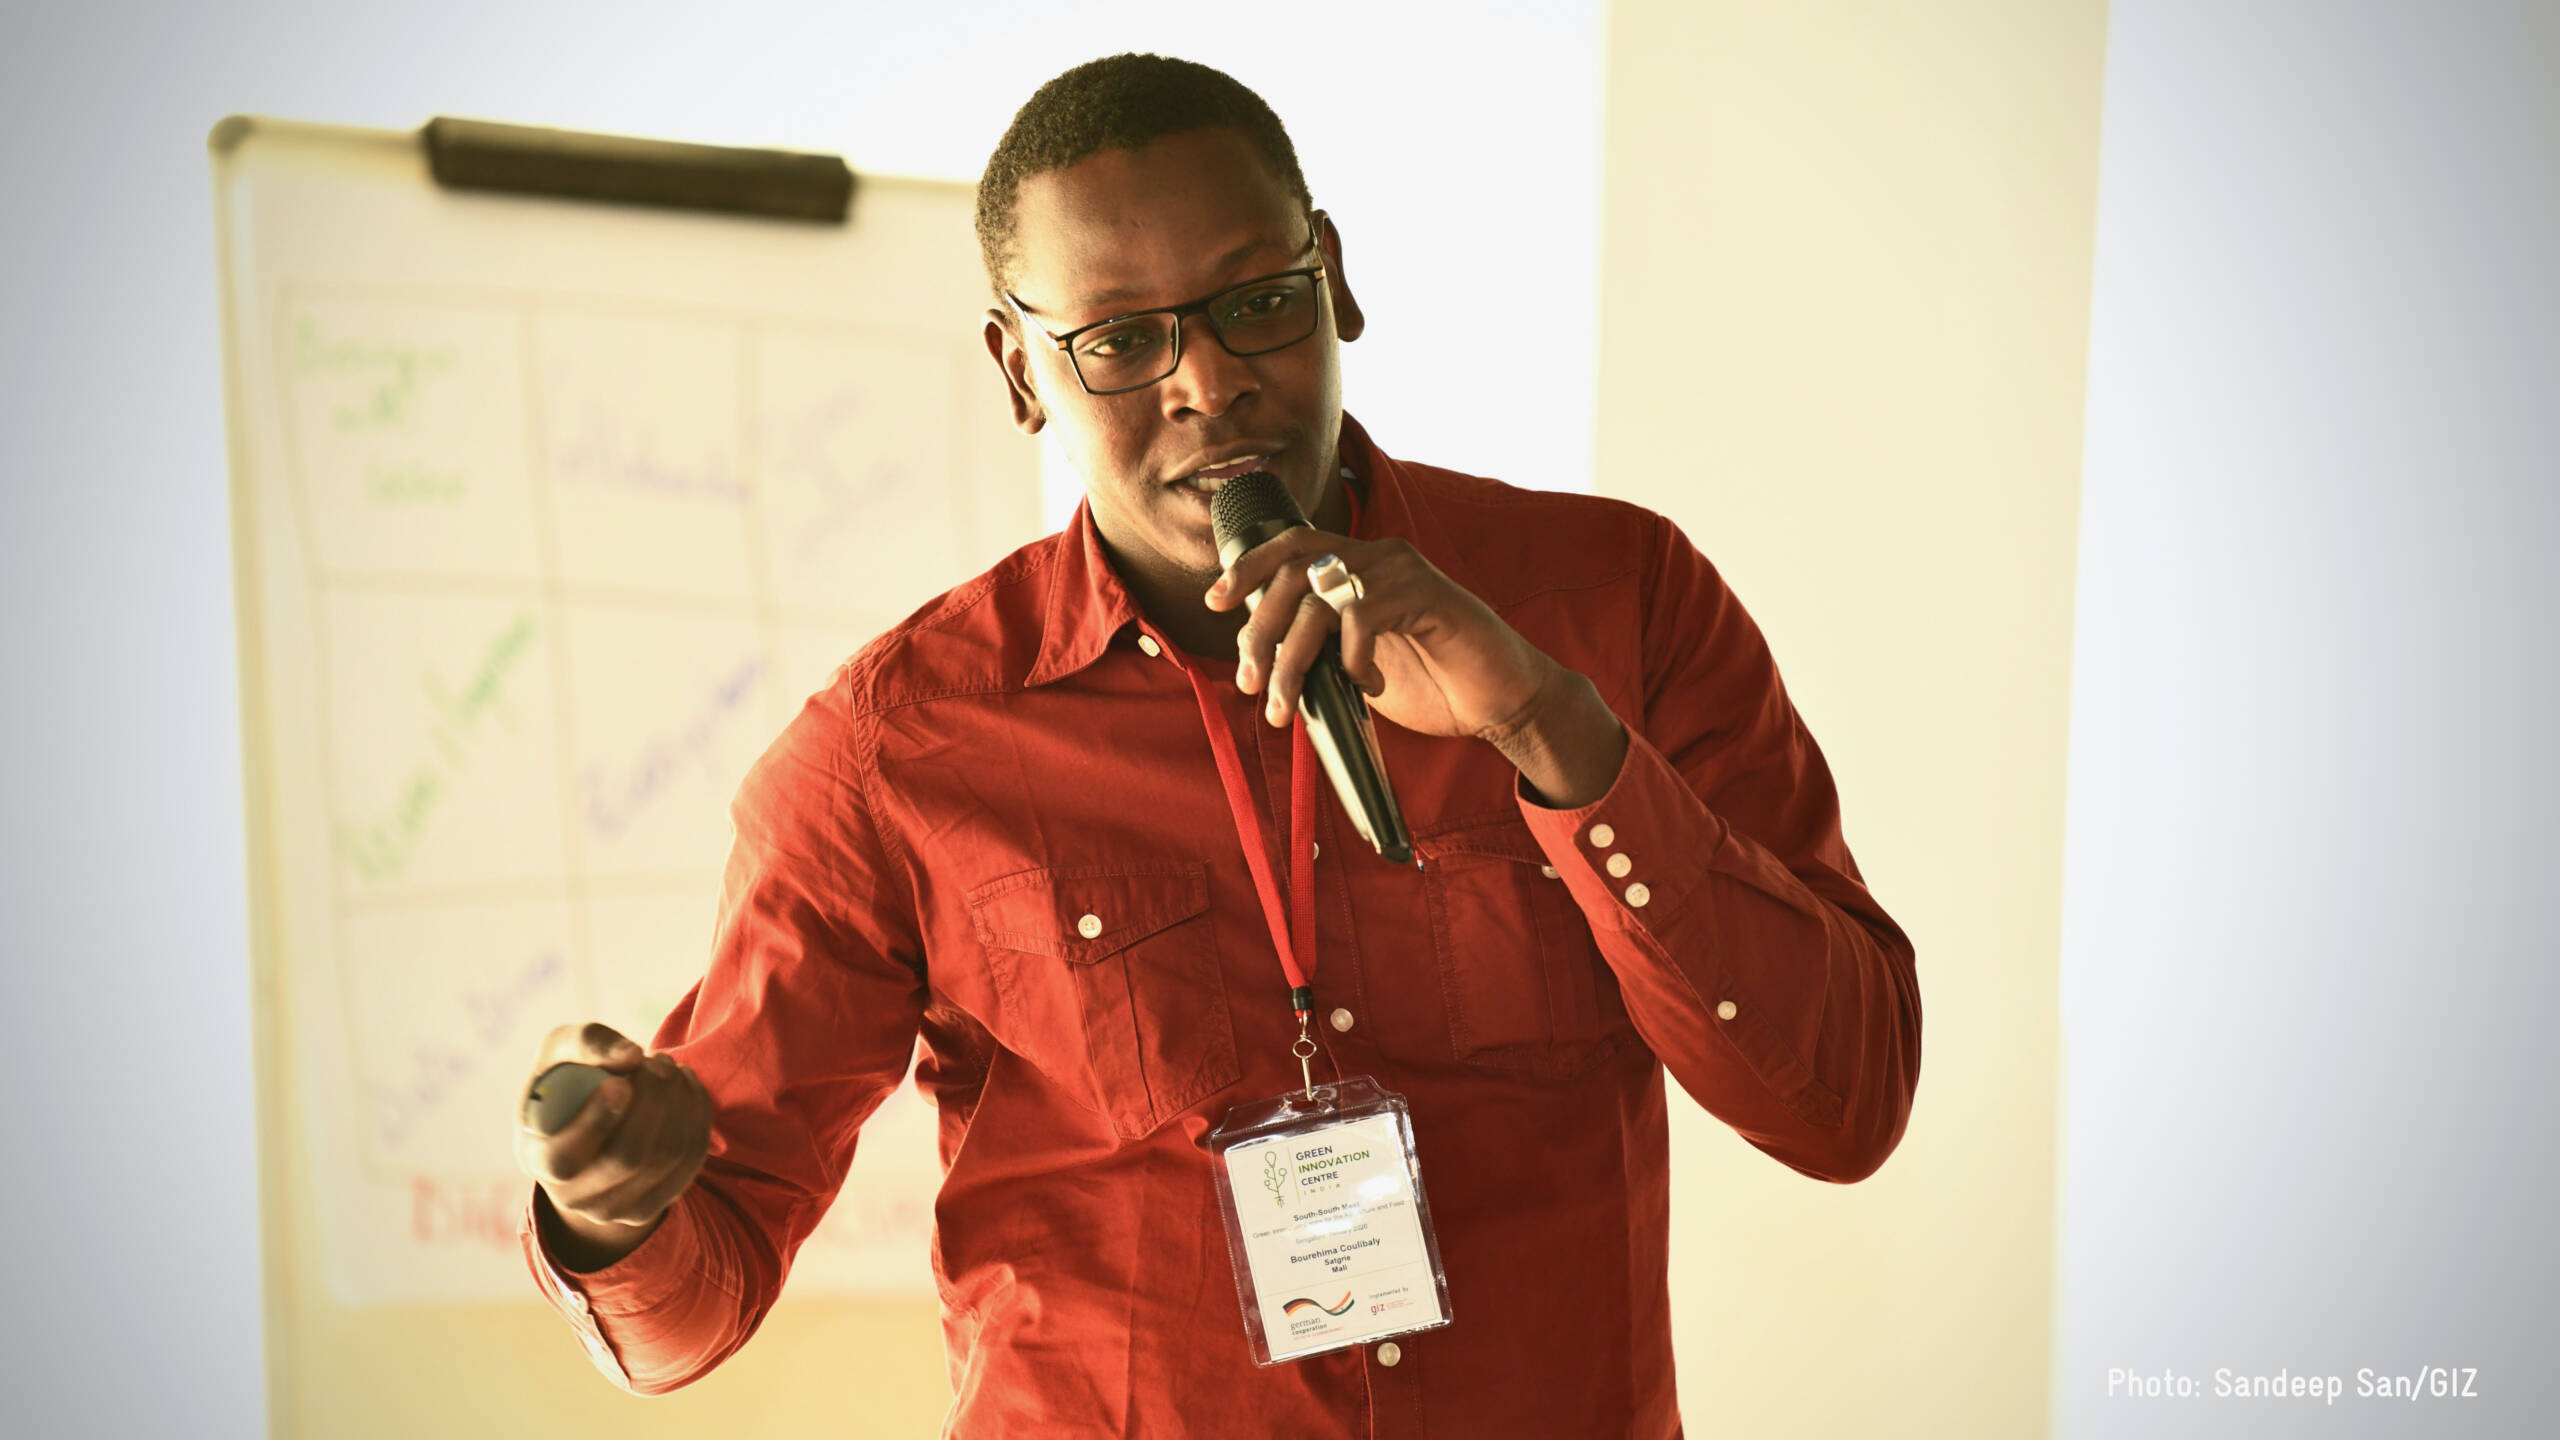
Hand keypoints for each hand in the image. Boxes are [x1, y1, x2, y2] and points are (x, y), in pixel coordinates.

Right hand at [514, 1022, 714, 1268]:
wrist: (585, 1127)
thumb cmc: (566, 1082)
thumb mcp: (559, 1053)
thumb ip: (586, 1043)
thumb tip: (631, 1057)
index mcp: (539, 1159)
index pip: (564, 1160)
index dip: (596, 1122)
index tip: (621, 1083)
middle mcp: (574, 1197)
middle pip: (628, 1157)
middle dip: (652, 1099)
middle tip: (654, 1060)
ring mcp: (616, 1209)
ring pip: (668, 1156)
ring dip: (679, 1100)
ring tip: (668, 1067)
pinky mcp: (653, 1205)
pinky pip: (692, 1159)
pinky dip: (697, 1115)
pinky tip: (685, 1086)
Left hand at [1206, 528, 1629, 806]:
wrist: (1503, 701)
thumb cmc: (1435, 683)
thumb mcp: (1359, 665)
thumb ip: (1318, 650)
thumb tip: (1258, 656)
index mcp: (1360, 565)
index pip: (1291, 546)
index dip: (1248, 568)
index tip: (1214, 602)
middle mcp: (1379, 556)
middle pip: (1293, 570)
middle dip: (1259, 629)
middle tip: (1250, 681)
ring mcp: (1405, 572)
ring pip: (1320, 601)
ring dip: (1293, 659)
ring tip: (1287, 705)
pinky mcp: (1429, 596)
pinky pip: (1364, 617)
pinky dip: (1353, 660)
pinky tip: (1370, 686)